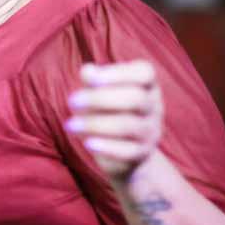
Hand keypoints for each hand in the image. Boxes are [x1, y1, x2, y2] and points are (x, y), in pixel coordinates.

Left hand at [65, 60, 162, 178]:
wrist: (120, 148)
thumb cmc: (106, 109)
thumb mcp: (97, 90)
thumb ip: (92, 79)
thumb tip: (88, 72)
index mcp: (147, 84)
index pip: (144, 72)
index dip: (117, 74)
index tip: (89, 80)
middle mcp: (153, 106)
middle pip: (136, 98)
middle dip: (100, 99)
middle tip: (72, 102)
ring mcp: (150, 130)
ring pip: (128, 125)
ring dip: (96, 124)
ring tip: (71, 125)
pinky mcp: (142, 153)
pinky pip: (127, 151)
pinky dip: (106, 147)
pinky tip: (87, 143)